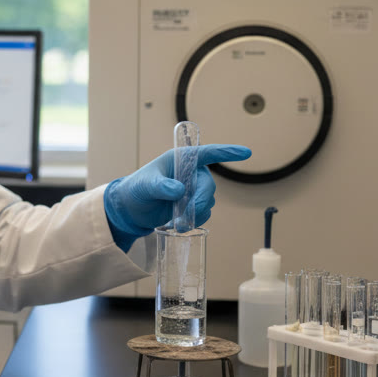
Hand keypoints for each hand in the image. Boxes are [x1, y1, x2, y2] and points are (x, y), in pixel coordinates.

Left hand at [103, 145, 251, 238]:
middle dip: (200, 201)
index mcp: (181, 159)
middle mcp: (190, 172)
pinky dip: (195, 220)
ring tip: (177, 223)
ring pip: (208, 201)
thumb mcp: (145, 185)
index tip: (246, 152)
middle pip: (208, 185)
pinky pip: (203, 212)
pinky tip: (181, 224)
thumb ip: (160, 186)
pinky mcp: (192, 205)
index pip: (208, 153)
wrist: (132, 209)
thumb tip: (178, 190)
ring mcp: (192, 189)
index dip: (227, 152)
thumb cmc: (136, 188)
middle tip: (187, 216)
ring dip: (196, 214)